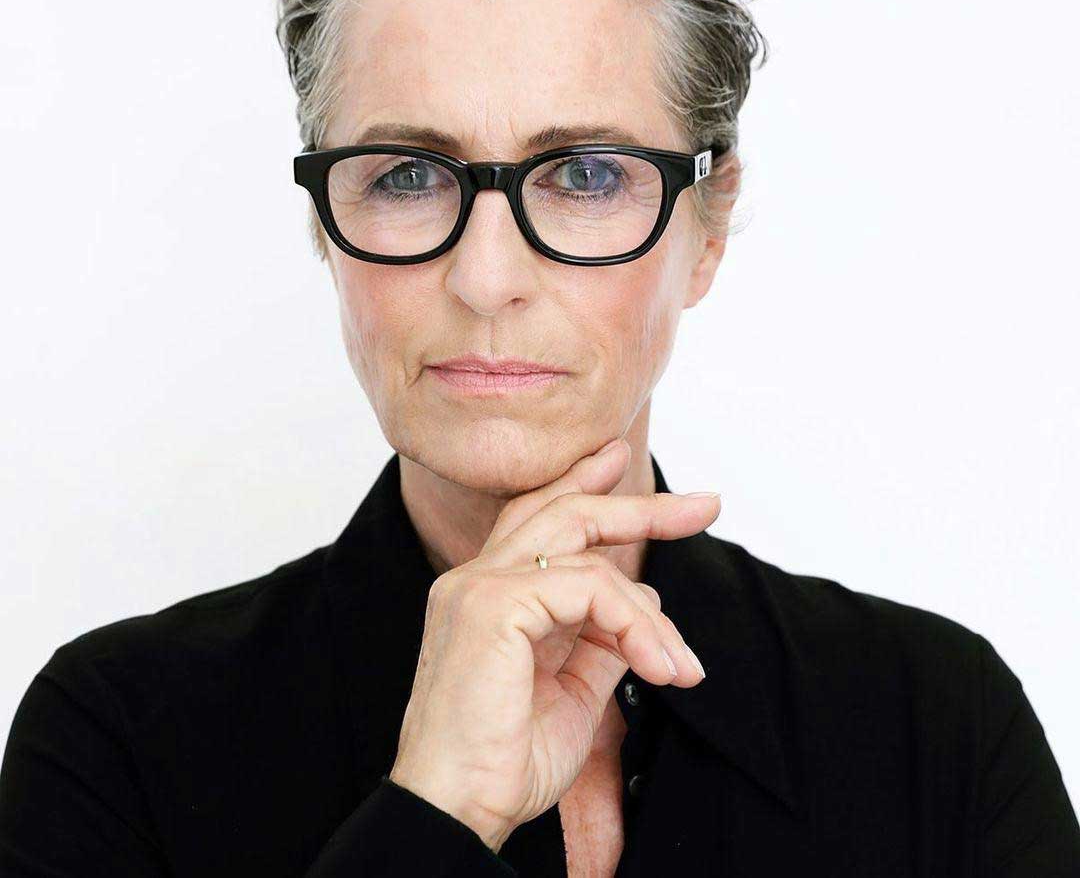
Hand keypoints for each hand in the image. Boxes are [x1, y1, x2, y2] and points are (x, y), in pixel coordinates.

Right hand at [387, 438, 720, 851]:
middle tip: (705, 505)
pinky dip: (634, 623)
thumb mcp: (571, 692)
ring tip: (681, 665)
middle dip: (639, 505)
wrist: (458, 813)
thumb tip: (641, 605)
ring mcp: (479, 586)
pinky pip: (586, 587)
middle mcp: (476, 579)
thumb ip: (600, 640)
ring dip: (651, 611)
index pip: (537, 517)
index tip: (620, 459)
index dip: (582, 483)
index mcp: (489, 595)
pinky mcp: (492, 604)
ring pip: (585, 549)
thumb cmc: (504, 761)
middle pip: (564, 510)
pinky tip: (657, 666)